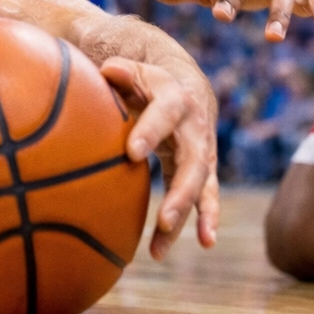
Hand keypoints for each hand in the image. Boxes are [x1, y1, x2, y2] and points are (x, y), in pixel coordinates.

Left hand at [99, 57, 219, 257]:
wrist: (187, 88)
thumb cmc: (147, 83)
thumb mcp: (134, 72)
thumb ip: (121, 72)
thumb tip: (108, 70)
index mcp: (175, 99)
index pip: (165, 113)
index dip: (151, 131)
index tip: (132, 153)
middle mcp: (195, 128)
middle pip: (193, 162)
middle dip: (180, 193)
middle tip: (162, 219)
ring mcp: (203, 152)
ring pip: (199, 186)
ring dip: (188, 215)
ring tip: (168, 241)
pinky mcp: (203, 172)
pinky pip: (205, 197)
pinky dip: (204, 220)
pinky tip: (205, 243)